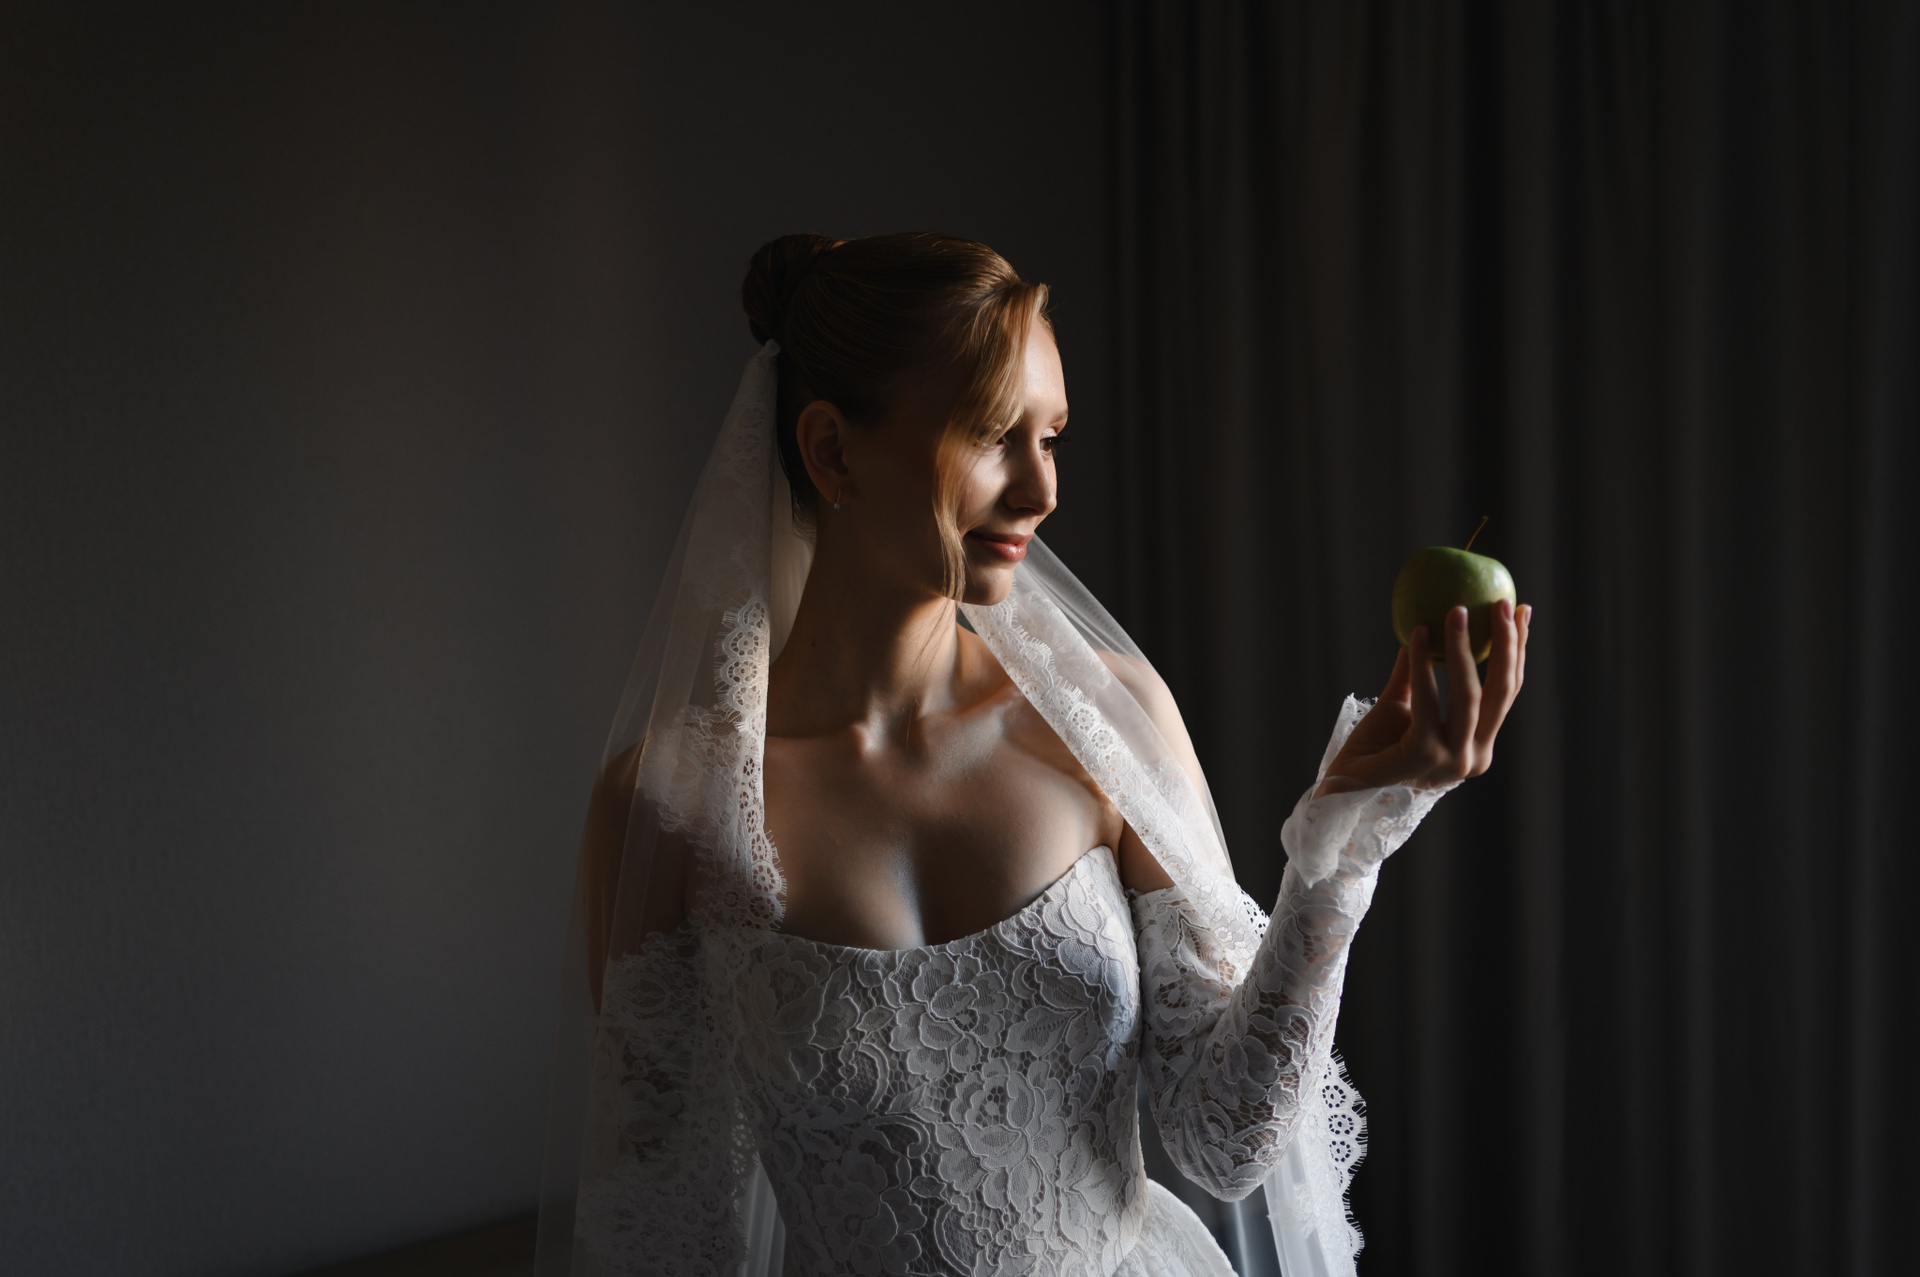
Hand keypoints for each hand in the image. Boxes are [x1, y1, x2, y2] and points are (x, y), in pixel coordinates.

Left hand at [1316, 600, 1530, 795]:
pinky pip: (1427, 701)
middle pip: (1501, 694)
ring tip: (1456, 609)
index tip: (1519, 612)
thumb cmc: (1376, 746)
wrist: (1343, 783)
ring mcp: (1450, 761)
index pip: (1506, 694)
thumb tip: (1428, 623)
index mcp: (1477, 745)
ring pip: (1469, 696)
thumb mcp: (1403, 702)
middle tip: (1500, 605)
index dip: (1517, 652)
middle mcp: (1472, 757)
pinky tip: (1418, 635)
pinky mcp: (1422, 758)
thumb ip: (1417, 672)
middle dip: (1507, 645)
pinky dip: (1423, 664)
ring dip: (1463, 648)